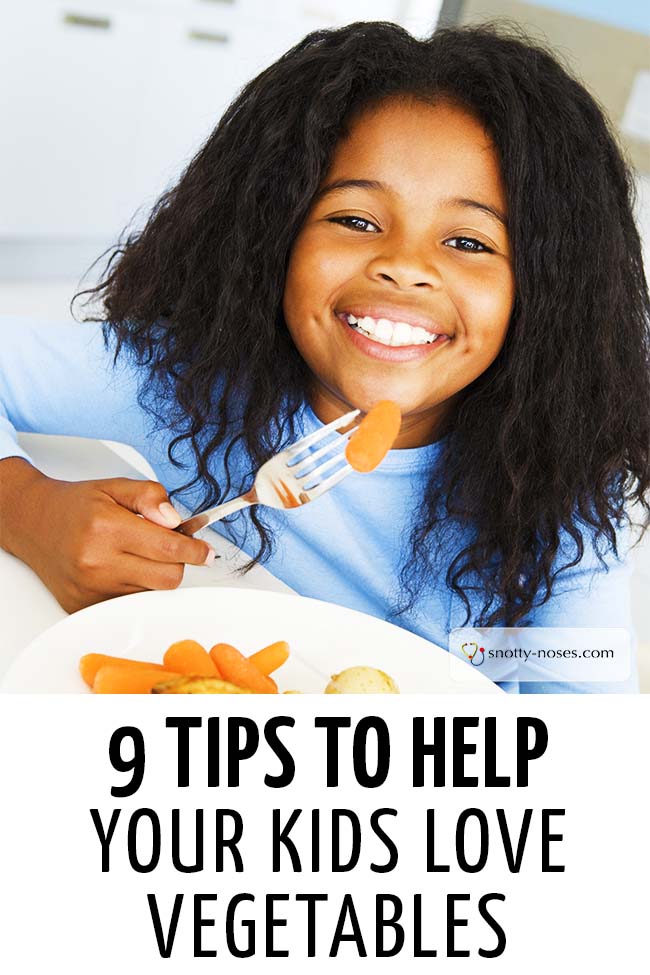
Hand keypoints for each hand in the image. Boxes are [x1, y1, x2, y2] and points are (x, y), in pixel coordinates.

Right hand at [0, 462, 214, 612]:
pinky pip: (128, 602)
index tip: (206, 551)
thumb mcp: (114, 486)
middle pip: (167, 578)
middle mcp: (97, 563)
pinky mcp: (84, 605)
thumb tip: (175, 520)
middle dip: (177, 562)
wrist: (32, 523)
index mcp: (107, 528)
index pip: (169, 548)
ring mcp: (90, 589)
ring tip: (135, 552)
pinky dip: (134, 586)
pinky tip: (120, 567)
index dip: (196, 551)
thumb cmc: (75, 505)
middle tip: (168, 546)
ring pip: (150, 592)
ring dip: (153, 574)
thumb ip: (150, 497)